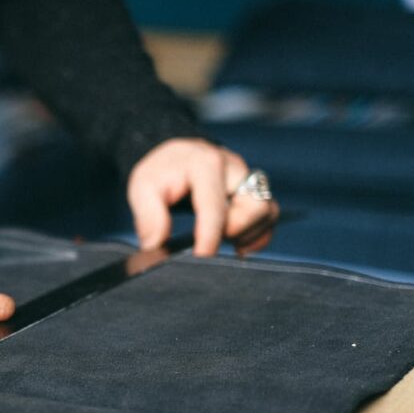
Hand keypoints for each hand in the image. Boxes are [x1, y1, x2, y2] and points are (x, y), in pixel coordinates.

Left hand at [127, 138, 279, 256]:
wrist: (175, 156)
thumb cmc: (160, 173)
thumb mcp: (143, 188)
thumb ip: (149, 216)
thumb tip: (156, 246)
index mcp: (205, 163)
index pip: (215, 206)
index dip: (210, 236)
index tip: (201, 256)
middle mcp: (234, 168)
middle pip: (255, 207)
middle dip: (234, 231)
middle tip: (207, 241)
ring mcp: (248, 180)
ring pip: (267, 213)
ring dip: (248, 234)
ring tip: (222, 241)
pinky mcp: (255, 192)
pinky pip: (270, 217)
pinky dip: (257, 235)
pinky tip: (236, 244)